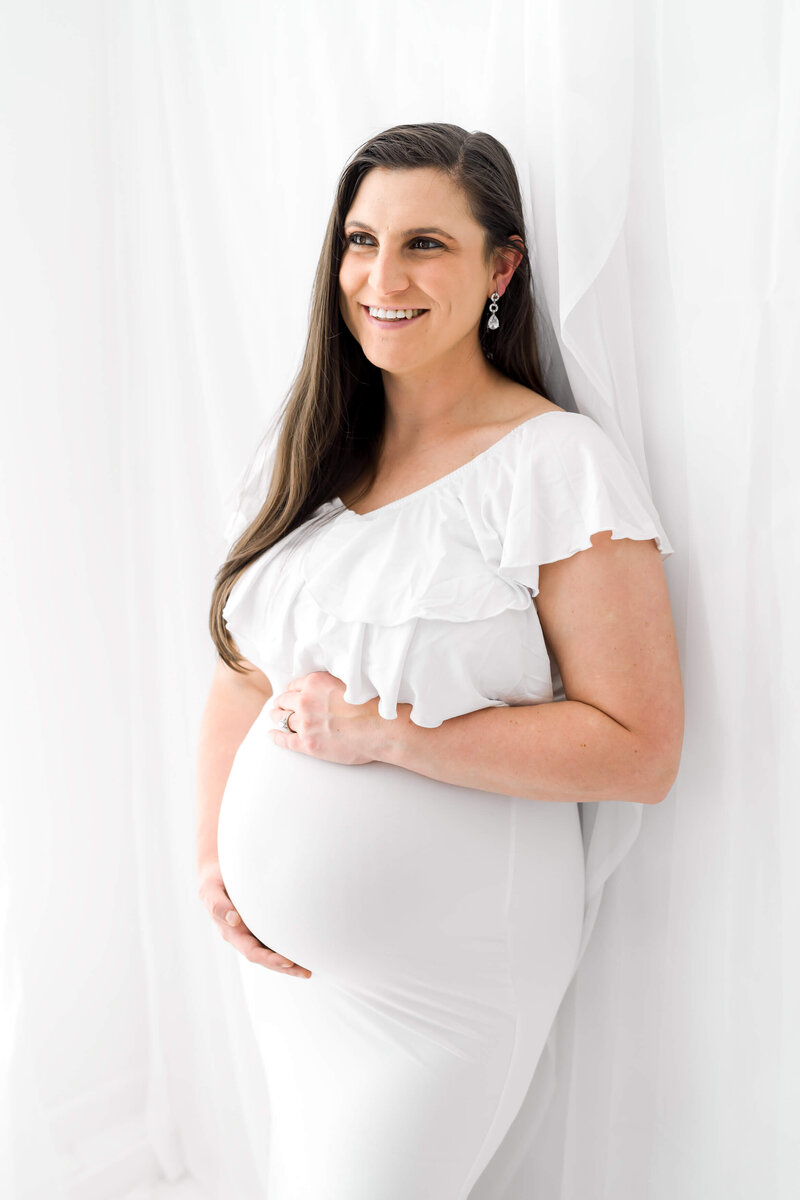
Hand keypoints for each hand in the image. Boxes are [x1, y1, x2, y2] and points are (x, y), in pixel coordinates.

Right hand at [197, 861, 311, 978]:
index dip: (269, 959)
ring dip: (290, 961)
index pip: (252, 952)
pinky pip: (276, 937)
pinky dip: (289, 944)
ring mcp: (254, 931)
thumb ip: (218, 905)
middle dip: (286, 968)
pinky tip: (305, 947)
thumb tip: (234, 919)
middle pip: (266, 958)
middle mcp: (244, 936)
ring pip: (274, 950)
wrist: (218, 873)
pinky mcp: (262, 923)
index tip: (288, 962)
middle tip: (306, 972)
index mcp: (232, 933)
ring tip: (310, 967)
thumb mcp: (210, 890)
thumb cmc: (214, 881)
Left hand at [268, 671, 385, 763]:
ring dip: (277, 717)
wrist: (381, 729)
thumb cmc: (372, 706)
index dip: (291, 690)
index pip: (294, 685)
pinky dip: (276, 737)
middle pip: (285, 700)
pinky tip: (272, 735)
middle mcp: (306, 701)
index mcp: (315, 683)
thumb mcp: (348, 683)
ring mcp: (305, 723)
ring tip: (275, 718)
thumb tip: (324, 687)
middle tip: (278, 706)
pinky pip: (284, 739)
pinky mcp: (307, 743)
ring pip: (283, 718)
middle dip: (281, 703)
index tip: (290, 694)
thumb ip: (330, 683)